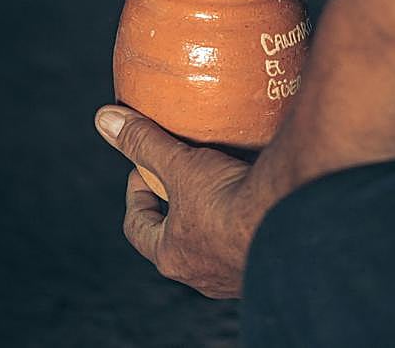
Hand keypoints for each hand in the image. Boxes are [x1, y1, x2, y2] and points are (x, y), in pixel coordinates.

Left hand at [94, 105, 269, 298]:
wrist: (289, 223)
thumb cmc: (226, 200)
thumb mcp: (179, 164)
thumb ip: (143, 142)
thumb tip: (105, 119)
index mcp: (172, 255)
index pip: (139, 228)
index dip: (136, 195)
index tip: (144, 169)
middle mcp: (202, 274)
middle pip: (176, 236)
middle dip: (176, 204)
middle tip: (184, 171)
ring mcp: (236, 273)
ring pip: (214, 242)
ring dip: (212, 213)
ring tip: (220, 177)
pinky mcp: (268, 261)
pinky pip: (249, 238)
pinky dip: (246, 216)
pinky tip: (257, 189)